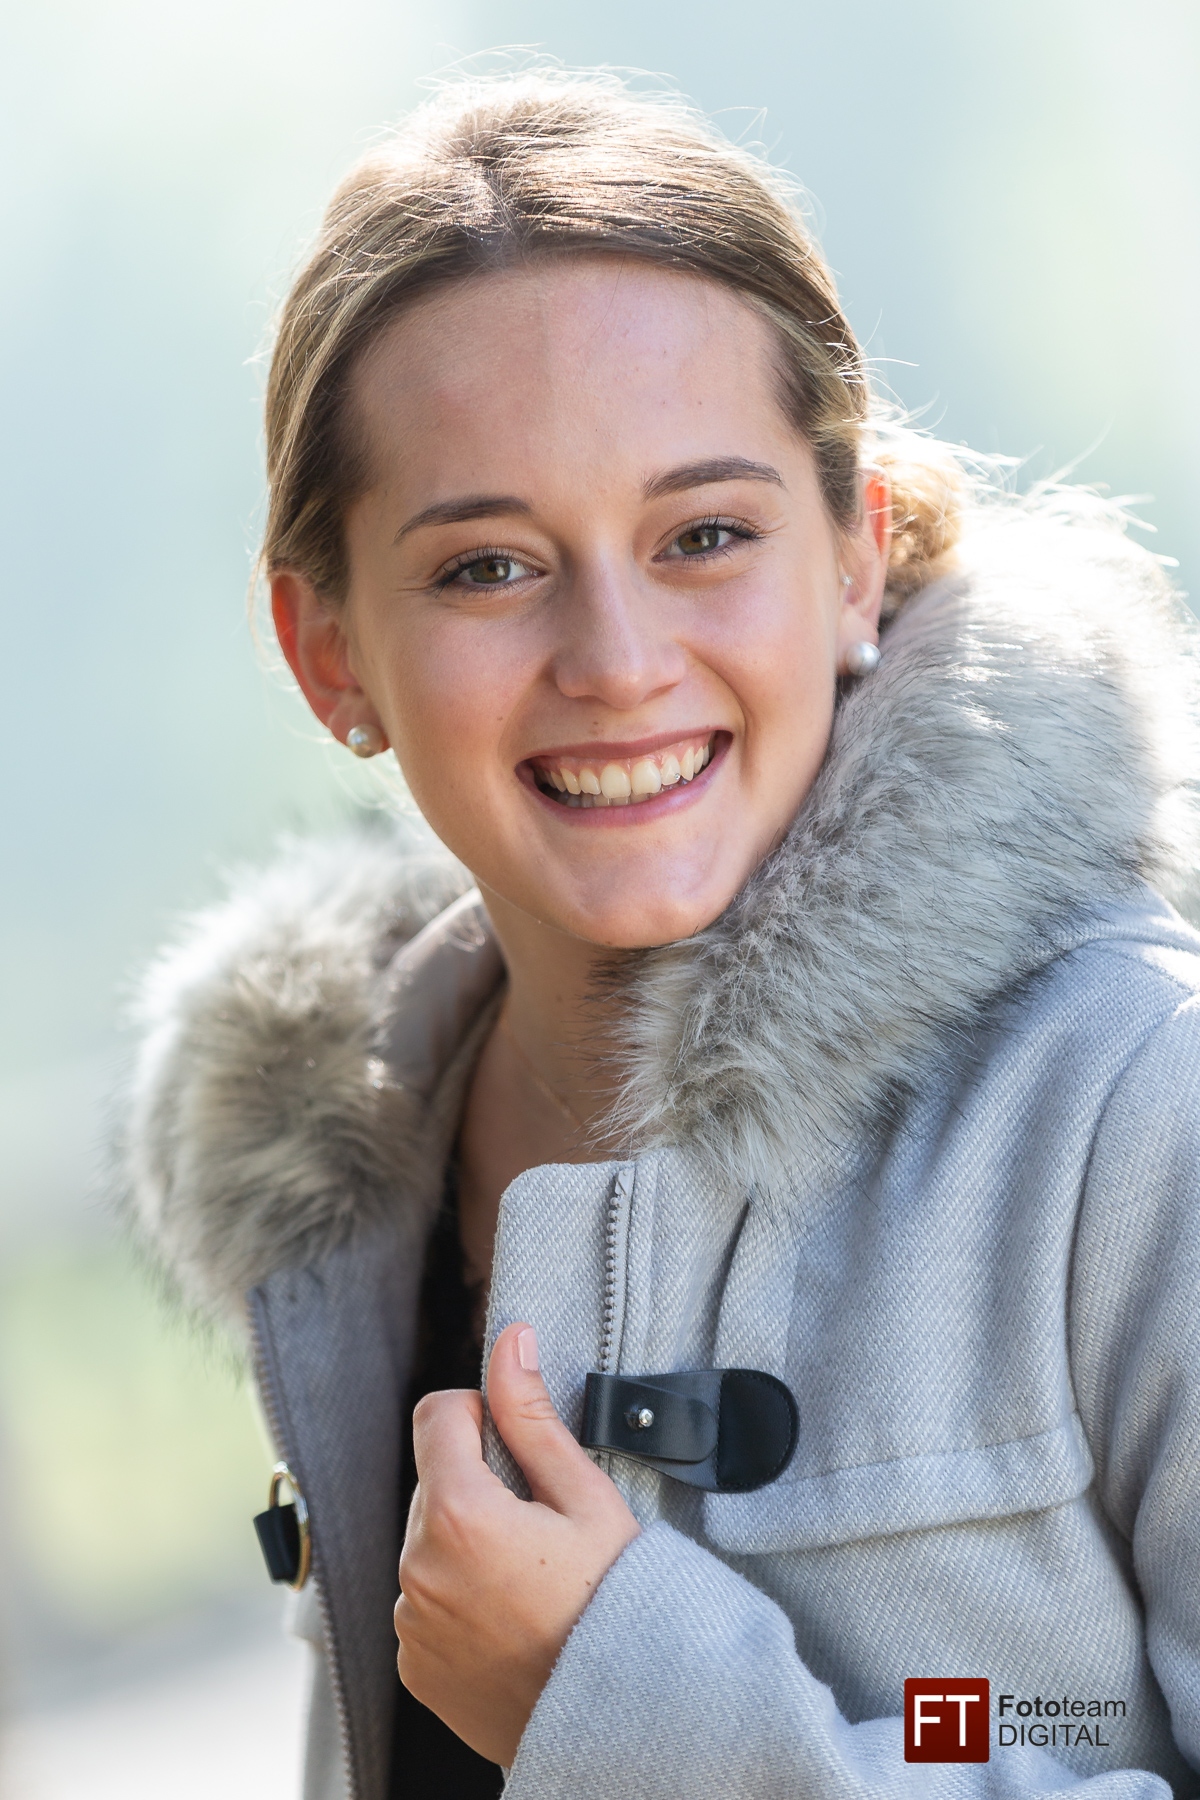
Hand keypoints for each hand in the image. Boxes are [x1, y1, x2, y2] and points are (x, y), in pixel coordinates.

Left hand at [394, 1322, 640, 1764]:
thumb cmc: (614, 1607)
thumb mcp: (585, 1498)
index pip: (436, 1415)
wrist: (617, 1721)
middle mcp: (417, 1567)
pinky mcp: (413, 1665)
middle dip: (476, 1485)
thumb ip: (533, 1416)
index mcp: (457, 1514)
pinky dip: (457, 1598)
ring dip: (464, 1543)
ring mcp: (410, 1622)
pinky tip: (510, 1617)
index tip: (516, 1448)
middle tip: (539, 1527)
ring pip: (427, 1542)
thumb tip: (509, 1342)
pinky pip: (424, 1602)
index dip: (479, 1416)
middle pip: (432, 1482)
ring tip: (529, 1579)